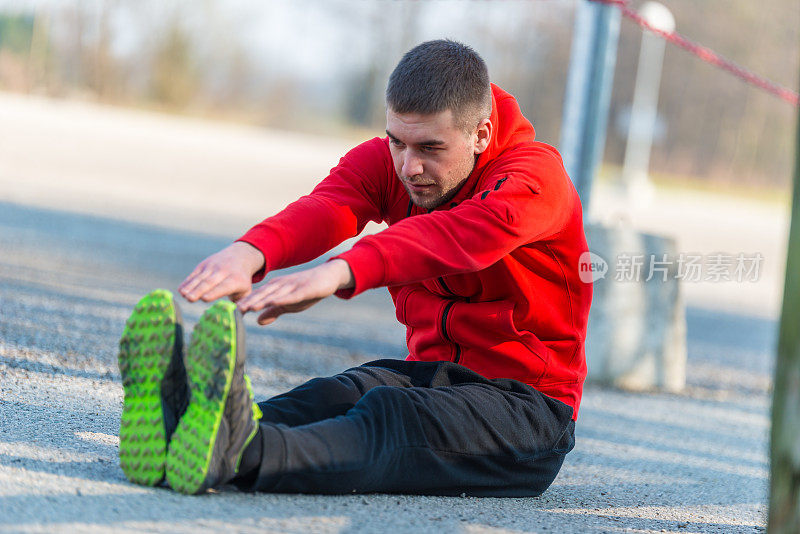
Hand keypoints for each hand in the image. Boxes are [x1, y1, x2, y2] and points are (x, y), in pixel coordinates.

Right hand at [179, 242, 264, 302]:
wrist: (239, 256)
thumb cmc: (241, 281)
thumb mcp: (246, 291)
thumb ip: (241, 305)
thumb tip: (237, 319)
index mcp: (235, 280)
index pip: (224, 286)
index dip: (214, 292)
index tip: (205, 299)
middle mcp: (223, 271)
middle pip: (209, 282)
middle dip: (199, 290)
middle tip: (190, 299)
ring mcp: (213, 266)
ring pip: (200, 277)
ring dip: (190, 286)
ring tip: (183, 295)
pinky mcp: (204, 264)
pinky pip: (194, 274)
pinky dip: (187, 281)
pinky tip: (181, 290)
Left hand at [236, 259, 353, 324]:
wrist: (328, 276)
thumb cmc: (307, 291)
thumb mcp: (289, 304)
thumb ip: (274, 311)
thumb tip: (258, 321)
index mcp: (275, 288)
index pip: (257, 297)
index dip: (245, 304)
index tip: (230, 313)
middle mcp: (281, 285)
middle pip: (262, 295)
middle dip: (248, 302)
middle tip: (234, 311)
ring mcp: (293, 286)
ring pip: (275, 294)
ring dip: (262, 300)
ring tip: (249, 308)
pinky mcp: (305, 288)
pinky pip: (293, 295)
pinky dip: (283, 299)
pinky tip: (274, 302)